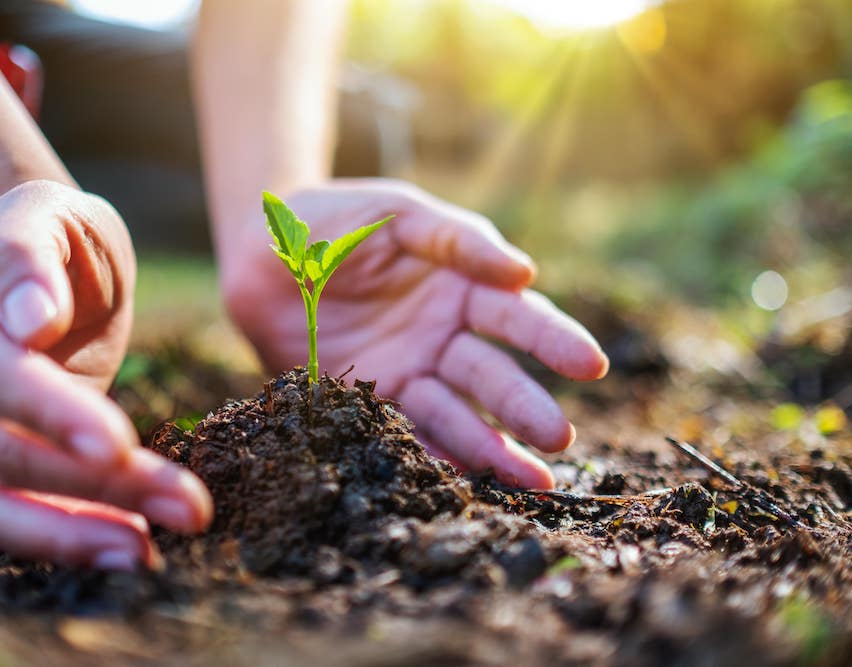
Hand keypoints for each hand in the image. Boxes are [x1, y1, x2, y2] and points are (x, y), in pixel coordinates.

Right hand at [0, 180, 211, 569]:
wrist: (53, 265)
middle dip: (97, 483)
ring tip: (155, 550)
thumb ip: (29, 255)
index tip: (118, 444)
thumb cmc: (57, 233)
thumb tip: (31, 319)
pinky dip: (68, 536)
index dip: (49, 413)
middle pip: (4, 449)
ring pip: (0, 500)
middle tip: (188, 506)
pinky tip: (134, 544)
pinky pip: (16, 513)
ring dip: (80, 531)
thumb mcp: (49, 212)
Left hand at [223, 179, 607, 488]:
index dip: (552, 339)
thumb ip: (455, 239)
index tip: (589, 364)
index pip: (515, 316)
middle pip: (491, 374)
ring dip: (492, 446)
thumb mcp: (398, 214)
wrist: (262, 248)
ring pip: (455, 412)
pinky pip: (401, 429)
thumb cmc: (338, 219)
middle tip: (561, 438)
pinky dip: (431, 456)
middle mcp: (440, 336)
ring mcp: (404, 370)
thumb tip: (525, 272)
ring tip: (533, 480)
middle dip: (526, 406)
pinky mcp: (362, 397)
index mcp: (460, 286)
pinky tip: (461, 481)